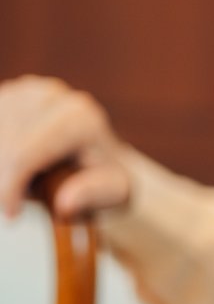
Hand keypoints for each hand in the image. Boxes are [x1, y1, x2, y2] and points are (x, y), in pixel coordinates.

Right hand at [0, 75, 131, 219]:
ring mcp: (26, 89)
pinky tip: (10, 165)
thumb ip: (91, 194)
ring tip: (19, 181)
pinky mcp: (9, 92)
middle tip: (11, 202)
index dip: (9, 186)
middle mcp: (52, 94)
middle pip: (4, 144)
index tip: (11, 214)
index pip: (24, 154)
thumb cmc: (105, 177)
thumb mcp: (112, 191)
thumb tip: (66, 202)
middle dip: (2, 178)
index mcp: (80, 116)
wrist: (96, 156)